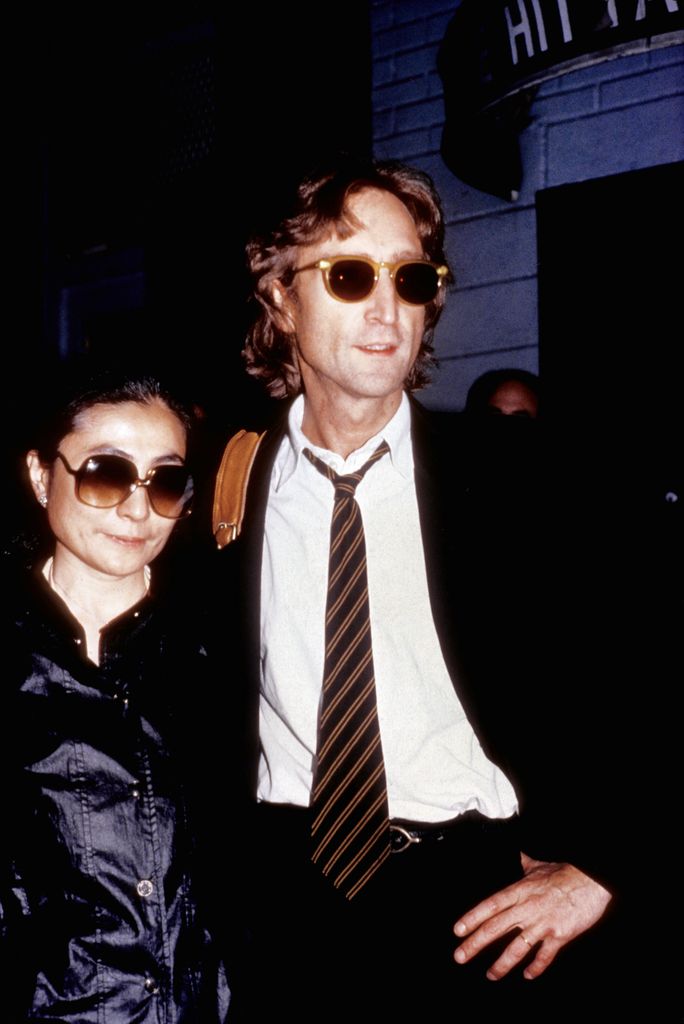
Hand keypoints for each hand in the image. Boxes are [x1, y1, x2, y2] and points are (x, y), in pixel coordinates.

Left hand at [453, 853, 611, 979]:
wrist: (592, 880)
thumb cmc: (565, 873)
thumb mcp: (540, 867)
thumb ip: (525, 864)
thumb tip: (518, 855)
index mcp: (520, 891)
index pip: (490, 906)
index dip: (472, 918)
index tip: (458, 931)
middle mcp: (528, 907)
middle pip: (496, 928)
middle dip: (476, 944)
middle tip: (460, 956)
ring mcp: (543, 922)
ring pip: (517, 947)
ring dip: (502, 963)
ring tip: (491, 975)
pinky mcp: (560, 934)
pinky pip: (545, 955)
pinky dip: (536, 967)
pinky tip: (527, 975)